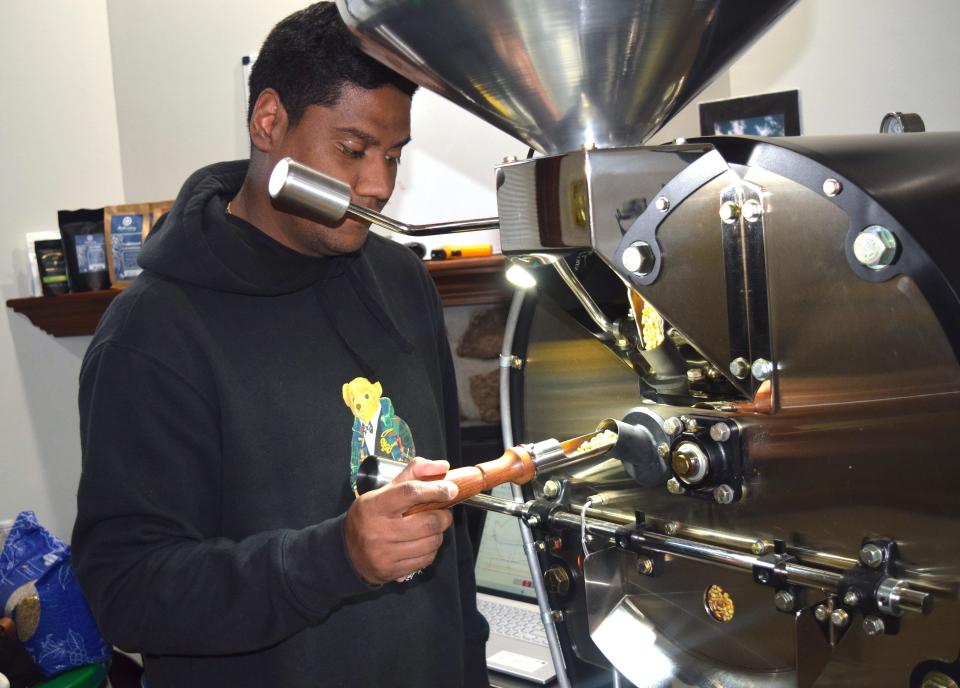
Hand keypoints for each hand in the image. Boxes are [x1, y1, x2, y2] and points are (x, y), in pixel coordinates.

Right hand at [345, 457, 457, 584]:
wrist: (347, 551)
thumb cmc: (371, 514)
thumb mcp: (385, 490)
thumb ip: (413, 473)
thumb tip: (443, 466)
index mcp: (374, 505)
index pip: (410, 493)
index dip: (435, 489)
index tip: (450, 489)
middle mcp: (378, 530)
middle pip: (428, 522)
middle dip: (443, 516)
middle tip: (442, 512)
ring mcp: (385, 553)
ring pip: (431, 542)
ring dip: (438, 534)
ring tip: (431, 528)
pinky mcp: (392, 571)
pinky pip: (426, 560)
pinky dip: (431, 550)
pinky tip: (422, 543)